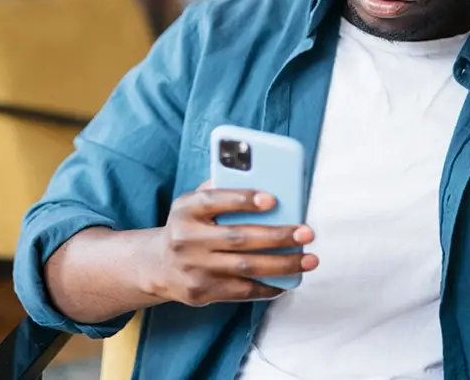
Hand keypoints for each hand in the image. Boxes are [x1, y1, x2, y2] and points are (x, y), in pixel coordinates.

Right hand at [146, 183, 317, 306]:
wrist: (159, 265)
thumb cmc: (189, 226)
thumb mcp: (192, 203)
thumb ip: (219, 188)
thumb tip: (262, 177)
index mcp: (186, 209)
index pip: (214, 201)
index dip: (243, 199)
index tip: (272, 199)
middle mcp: (187, 239)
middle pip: (239, 237)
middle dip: (278, 236)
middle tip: (307, 232)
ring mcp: (194, 268)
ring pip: (246, 267)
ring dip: (283, 264)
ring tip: (309, 259)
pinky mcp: (202, 292)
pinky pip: (242, 291)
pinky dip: (268, 286)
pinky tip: (288, 280)